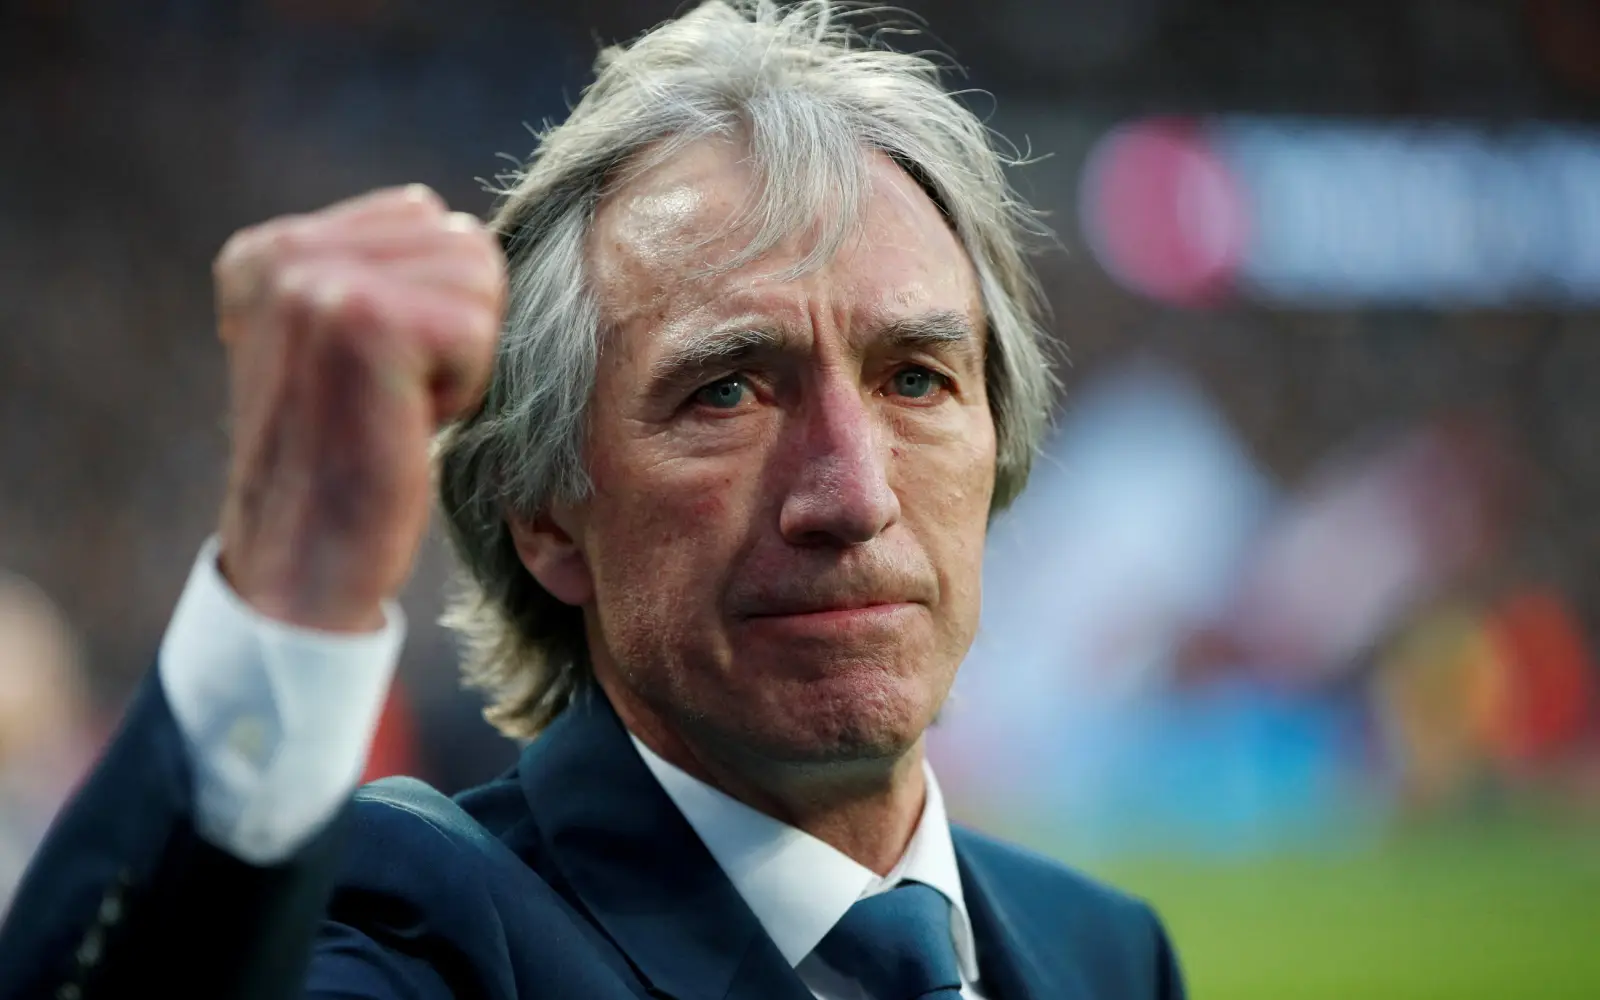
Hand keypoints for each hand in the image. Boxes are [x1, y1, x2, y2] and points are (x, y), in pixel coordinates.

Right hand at [213, 186, 504, 631]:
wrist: (304, 561)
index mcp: (269, 251)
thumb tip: (466, 233)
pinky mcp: (367, 320)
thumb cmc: (344, 461)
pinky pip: (481, 328)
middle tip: (391, 396)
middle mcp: (282, 254)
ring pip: (480, 277)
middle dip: (455, 326)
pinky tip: (404, 422)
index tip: (374, 373)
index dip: (433, 304)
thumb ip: (379, 274)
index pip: (423, 215)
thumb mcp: (337, 344)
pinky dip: (465, 387)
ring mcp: (318, 281)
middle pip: (461, 241)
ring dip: (463, 356)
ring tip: (396, 406)